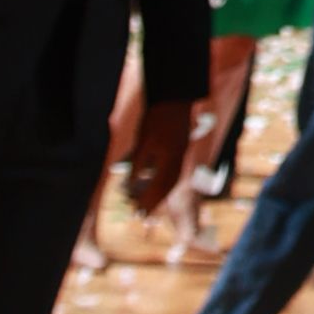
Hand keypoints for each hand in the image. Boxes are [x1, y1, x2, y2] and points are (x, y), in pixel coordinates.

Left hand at [119, 94, 193, 215]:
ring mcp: (182, 154)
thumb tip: (131, 184)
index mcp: (170, 159)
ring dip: (159, 195)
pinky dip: (165, 184)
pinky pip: (174, 173)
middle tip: (141, 216)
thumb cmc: (157, 117)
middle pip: (167, 187)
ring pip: (172, 181)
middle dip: (153, 202)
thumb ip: (138, 164)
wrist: (175, 96)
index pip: (158, 187)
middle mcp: (179, 160)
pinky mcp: (181, 149)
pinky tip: (158, 187)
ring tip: (148, 207)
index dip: (147, 202)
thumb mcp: (143, 140)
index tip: (137, 214)